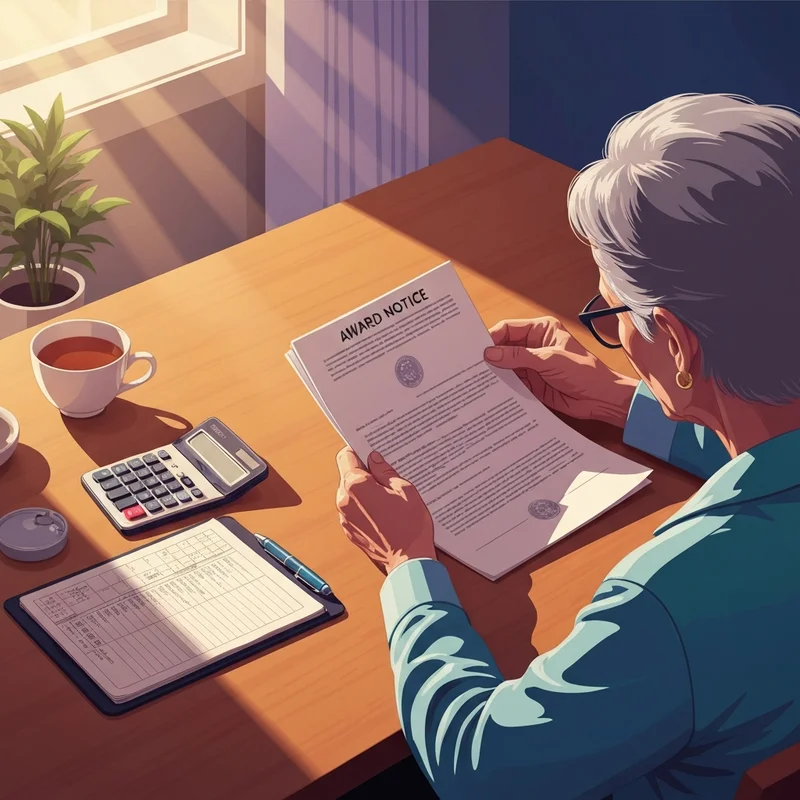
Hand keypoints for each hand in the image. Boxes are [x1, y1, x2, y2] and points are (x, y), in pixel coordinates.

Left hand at [335, 447, 435, 574]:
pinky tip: (382, 512)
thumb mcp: (404, 489)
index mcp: (356, 486)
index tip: (369, 452)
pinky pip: (352, 511)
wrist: (409, 561)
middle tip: (384, 476)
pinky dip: (363, 507)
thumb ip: (385, 471)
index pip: (345, 456)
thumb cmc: (410, 525)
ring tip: (386, 496)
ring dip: (363, 491)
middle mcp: (344, 500)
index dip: (357, 451)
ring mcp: (344, 518)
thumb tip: (374, 459)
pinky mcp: (349, 531)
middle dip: (363, 472)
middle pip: (346, 475)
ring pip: (349, 494)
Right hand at [483, 316, 637, 427]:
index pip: (509, 329)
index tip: (478, 349)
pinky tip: (489, 390)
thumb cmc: (584, 373)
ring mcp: (531, 364)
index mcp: (541, 330)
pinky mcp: (531, 382)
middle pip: (504, 347)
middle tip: (472, 364)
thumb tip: (490, 353)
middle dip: (490, 355)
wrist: (600, 399)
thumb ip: (519, 357)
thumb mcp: (550, 360)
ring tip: (476, 378)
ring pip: (505, 365)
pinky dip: (501, 385)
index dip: (493, 337)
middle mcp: (534, 345)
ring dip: (494, 371)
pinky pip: (511, 382)